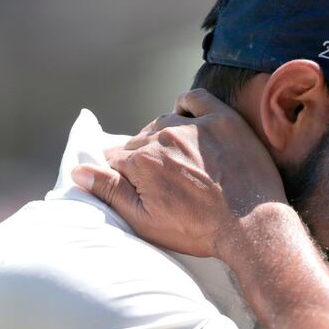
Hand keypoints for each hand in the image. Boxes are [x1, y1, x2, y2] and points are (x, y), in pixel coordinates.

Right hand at [71, 89, 286, 257]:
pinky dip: (186, 106)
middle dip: (142, 157)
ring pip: (163, 121)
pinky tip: (188, 119)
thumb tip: (77, 171)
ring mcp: (194, 125)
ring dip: (163, 136)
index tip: (131, 184)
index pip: (114, 157)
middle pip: (138, 140)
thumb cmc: (197, 230)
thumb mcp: (145, 221)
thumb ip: (111, 192)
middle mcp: (163, 136)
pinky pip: (195, 99)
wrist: (251, 225)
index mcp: (141, 161)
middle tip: (160, 179)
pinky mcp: (223, 119)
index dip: (119, 172)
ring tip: (177, 160)